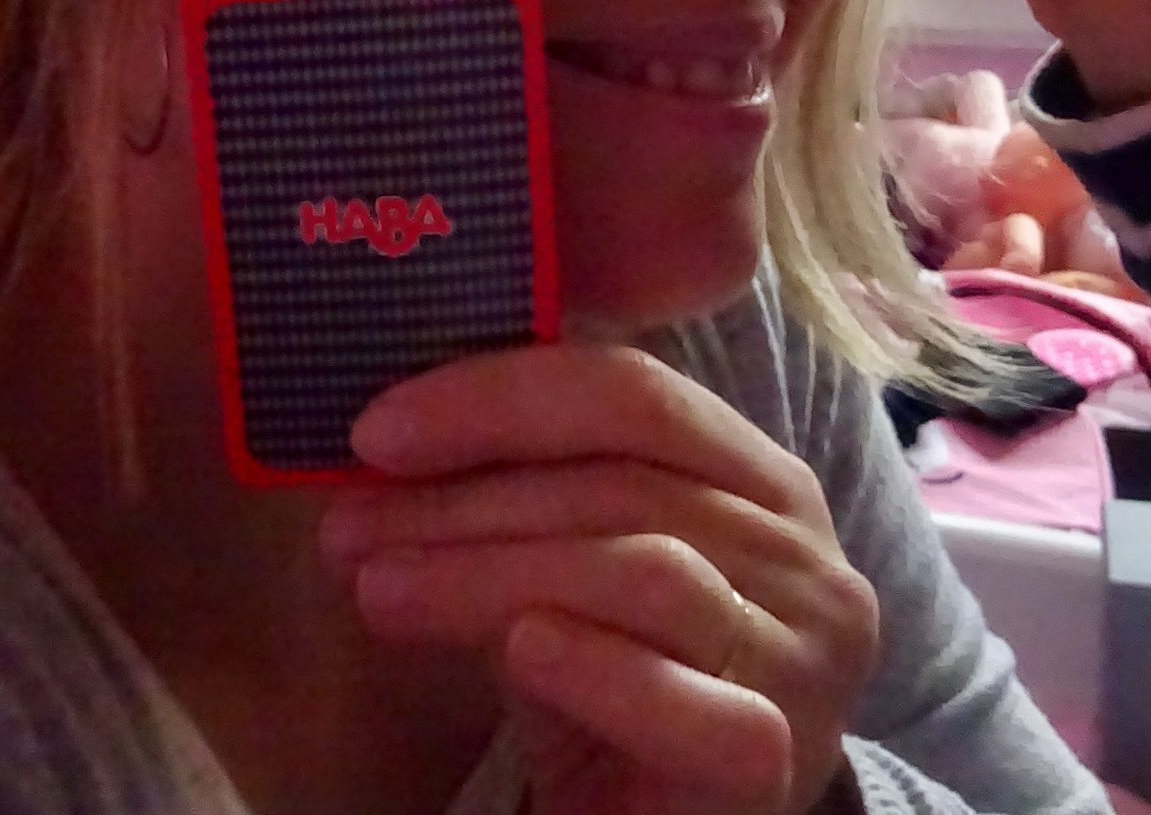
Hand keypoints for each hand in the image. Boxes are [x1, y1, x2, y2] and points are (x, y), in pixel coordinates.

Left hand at [319, 344, 878, 814]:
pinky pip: (687, 701)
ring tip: (379, 588)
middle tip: (349, 522)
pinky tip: (519, 649)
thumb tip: (388, 441)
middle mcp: (801, 551)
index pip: (636, 392)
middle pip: (626, 480)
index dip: (500, 395)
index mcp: (761, 477)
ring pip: (644, 571)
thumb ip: (528, 497)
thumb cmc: (619, 690)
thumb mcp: (573, 572)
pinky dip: (596, 666)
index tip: (376, 427)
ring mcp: (801, 652)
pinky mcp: (776, 756)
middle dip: (468, 495)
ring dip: (490, 571)